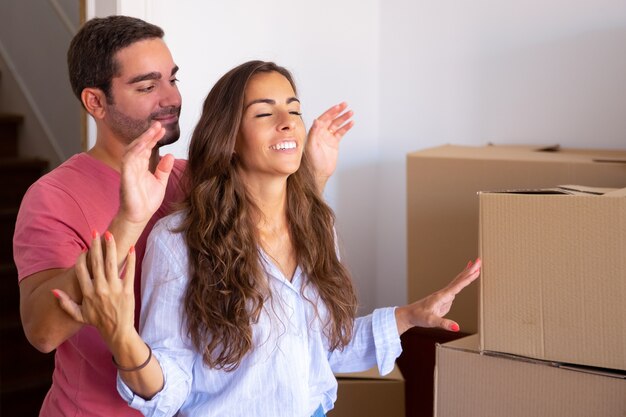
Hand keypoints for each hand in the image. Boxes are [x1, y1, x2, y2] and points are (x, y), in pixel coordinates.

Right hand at [52, 231, 135, 346]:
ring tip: (109, 234)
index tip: (83, 250)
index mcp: (87, 293)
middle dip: (95, 246)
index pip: (81, 270)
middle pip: (96, 262)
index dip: (81, 258)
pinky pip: (129, 271)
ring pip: (111, 263)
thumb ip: (66, 303)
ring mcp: (114, 289)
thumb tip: (54, 291)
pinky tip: (131, 247)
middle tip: (95, 232)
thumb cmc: (98, 322)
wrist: (117, 331)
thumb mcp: (79, 314)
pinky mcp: (127, 290)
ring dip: (110, 247)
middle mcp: (100, 289)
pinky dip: (130, 259)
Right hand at [119, 121, 174, 225]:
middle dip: (148, 134)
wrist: (139, 217)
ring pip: (133, 150)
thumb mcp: (160, 182)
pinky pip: (128, 161)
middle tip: (158, 124)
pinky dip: (135, 152)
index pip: (147, 148)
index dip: (153, 138)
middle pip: (139, 145)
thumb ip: (164, 169)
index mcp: (141, 166)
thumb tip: (170, 155)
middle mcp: (133, 166)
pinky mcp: (126, 177)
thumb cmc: (146, 202)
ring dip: (142, 140)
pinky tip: (142, 145)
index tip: (162, 128)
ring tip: (152, 131)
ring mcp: (128, 171)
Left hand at [306, 102, 353, 190]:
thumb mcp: (311, 146)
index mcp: (315, 132)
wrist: (318, 172)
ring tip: (351, 113)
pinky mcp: (334, 143)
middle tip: (345, 105)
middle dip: (338, 112)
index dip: (331, 112)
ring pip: (337, 124)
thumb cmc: (312, 161)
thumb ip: (313, 132)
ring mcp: (328, 137)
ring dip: (344, 118)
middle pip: (331, 119)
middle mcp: (321, 133)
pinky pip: (341, 132)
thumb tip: (316, 121)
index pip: (323, 118)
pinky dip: (346, 127)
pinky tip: (351, 123)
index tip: (337, 107)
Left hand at [395, 258, 481, 334]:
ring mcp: (444, 296)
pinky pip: (455, 288)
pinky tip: (464, 280)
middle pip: (459, 279)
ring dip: (466, 274)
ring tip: (475, 267)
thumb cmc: (418, 317)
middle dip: (470, 270)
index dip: (468, 277)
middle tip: (479, 260)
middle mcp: (444, 294)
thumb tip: (457, 327)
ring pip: (457, 282)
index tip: (477, 269)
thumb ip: (444, 324)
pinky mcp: (444, 300)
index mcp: (442, 296)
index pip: (458, 285)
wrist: (409, 315)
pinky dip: (462, 282)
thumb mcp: (431, 322)